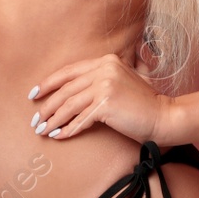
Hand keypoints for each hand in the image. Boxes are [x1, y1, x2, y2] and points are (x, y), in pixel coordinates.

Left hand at [26, 53, 180, 145]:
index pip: (69, 71)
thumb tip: (72, 92)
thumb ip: (102, 79)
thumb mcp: (122, 82)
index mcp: (106, 60)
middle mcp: (104, 69)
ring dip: (53, 120)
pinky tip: (58, 137)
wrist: (164, 117)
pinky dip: (67, 130)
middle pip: (66, 89)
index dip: (49, 83)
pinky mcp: (106, 104)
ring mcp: (105, 85)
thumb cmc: (143, 104)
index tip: (34, 94)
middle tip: (34, 119)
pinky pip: (80, 120)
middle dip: (47, 106)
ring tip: (42, 131)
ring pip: (69, 105)